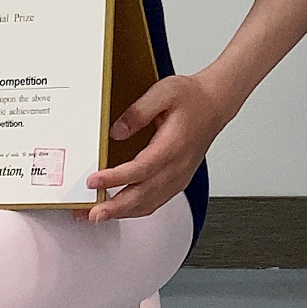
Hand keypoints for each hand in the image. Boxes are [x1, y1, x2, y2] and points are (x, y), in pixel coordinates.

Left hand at [86, 72, 220, 219]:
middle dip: (115, 207)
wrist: (214, 104)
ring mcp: (179, 177)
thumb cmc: (192, 98)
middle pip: (144, 194)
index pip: (141, 168)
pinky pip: (155, 202)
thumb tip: (116, 131)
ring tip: (97, 215)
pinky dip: (135, 210)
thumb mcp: (164, 92)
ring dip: (122, 213)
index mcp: (173, 145)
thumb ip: (138, 111)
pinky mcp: (177, 180)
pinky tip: (119, 210)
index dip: (116, 178)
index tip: (94, 181)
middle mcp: (177, 166)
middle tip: (92, 213)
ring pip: (149, 203)